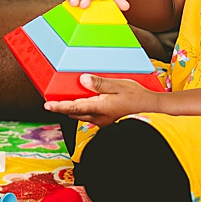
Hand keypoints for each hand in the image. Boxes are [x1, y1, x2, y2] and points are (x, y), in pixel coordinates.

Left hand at [43, 74, 162, 126]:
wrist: (153, 109)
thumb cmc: (137, 96)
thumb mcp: (119, 85)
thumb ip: (99, 83)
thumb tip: (83, 80)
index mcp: (100, 108)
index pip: (74, 108)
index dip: (59, 106)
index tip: (47, 105)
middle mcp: (99, 118)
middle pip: (75, 112)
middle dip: (63, 107)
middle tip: (52, 100)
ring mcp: (104, 121)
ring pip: (82, 114)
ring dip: (73, 107)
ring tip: (66, 98)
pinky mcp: (108, 120)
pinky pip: (90, 115)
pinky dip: (84, 108)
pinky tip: (85, 100)